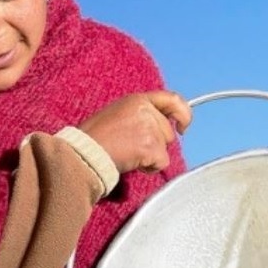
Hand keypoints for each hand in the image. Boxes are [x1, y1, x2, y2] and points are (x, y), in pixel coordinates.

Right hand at [77, 91, 191, 174]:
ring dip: (151, 156)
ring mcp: (149, 127)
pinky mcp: (150, 146)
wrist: (85, 153)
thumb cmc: (94, 138)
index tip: (182, 126)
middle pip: (168, 132)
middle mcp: (146, 110)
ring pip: (165, 148)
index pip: (172, 99)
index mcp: (137, 100)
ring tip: (128, 154)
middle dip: (155, 144)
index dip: (183, 113)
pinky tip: (132, 163)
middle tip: (132, 148)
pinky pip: (162, 162)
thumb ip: (139, 115)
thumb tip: (159, 126)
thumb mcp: (117, 114)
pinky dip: (150, 167)